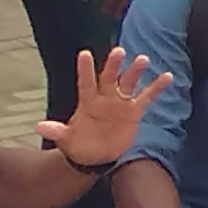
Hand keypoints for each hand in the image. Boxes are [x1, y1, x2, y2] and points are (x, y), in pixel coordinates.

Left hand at [37, 47, 168, 163]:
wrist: (96, 156)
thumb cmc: (78, 144)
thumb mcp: (66, 139)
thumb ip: (57, 130)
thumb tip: (40, 126)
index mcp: (87, 102)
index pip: (86, 82)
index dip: (85, 69)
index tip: (84, 53)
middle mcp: (104, 97)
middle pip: (109, 77)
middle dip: (114, 65)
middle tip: (119, 51)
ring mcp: (120, 102)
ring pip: (128, 83)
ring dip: (135, 71)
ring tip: (142, 59)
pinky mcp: (134, 111)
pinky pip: (147, 97)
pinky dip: (157, 87)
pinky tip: (167, 76)